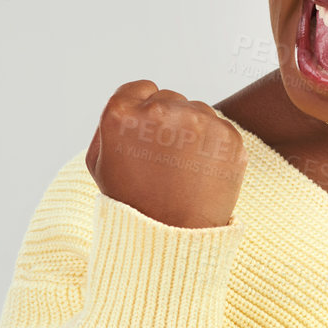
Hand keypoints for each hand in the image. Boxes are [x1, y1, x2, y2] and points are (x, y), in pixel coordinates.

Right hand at [84, 81, 246, 228]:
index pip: (141, 88)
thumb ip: (110, 124)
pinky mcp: (227, 136)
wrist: (171, 239)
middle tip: (164, 160)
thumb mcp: (99, 163)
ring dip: (193, 133)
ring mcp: (197, 122)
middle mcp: (159, 111)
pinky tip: (202, 173)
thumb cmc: (133, 204)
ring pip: (197, 112)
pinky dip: (214, 147)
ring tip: (183, 170)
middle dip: (168, 123)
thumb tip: (132, 102)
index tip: (147, 136)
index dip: (144, 111)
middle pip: (170, 98)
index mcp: (122, 114)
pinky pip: (220, 129)